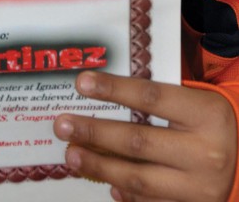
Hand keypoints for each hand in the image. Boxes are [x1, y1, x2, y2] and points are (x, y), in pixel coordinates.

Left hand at [53, 72, 235, 201]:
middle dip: (95, 132)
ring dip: (99, 166)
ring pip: (139, 179)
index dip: (114, 89)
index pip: (151, 97)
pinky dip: (125, 194)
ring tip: (71, 155)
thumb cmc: (212, 122)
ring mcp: (200, 188)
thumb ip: (157, 96)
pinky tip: (105, 183)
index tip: (81, 83)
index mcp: (206, 114)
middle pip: (138, 141)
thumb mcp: (196, 100)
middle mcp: (205, 152)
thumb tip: (103, 90)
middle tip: (62, 124)